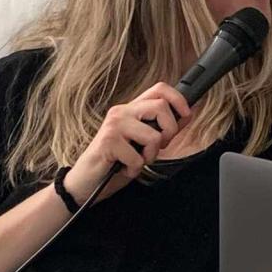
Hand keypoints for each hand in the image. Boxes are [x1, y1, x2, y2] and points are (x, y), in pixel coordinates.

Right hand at [66, 82, 192, 203]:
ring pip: (154, 135)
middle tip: (155, 148)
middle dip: (169, 132)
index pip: (159, 89)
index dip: (178, 99)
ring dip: (150, 155)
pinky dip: (135, 169)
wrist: (86, 182)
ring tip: (135, 160)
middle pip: (161, 107)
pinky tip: (123, 168)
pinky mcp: (108, 141)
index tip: (186, 115)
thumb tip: (186, 114)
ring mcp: (114, 125)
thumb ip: (161, 128)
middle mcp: (122, 112)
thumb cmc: (115, 162)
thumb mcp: (143, 143)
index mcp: (132, 109)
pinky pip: (138, 157)